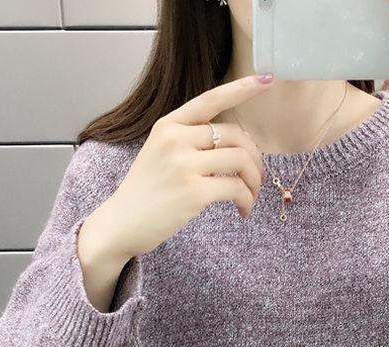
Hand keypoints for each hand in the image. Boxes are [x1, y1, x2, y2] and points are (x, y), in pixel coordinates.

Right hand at [104, 73, 273, 259]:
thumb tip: (233, 144)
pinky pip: (237, 188)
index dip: (242, 88)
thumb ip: (189, 142)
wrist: (120, 224)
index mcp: (168, 125)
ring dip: (254, 182)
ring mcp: (183, 164)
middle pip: (235, 136)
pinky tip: (243, 211)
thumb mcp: (160, 154)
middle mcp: (175, 139)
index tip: (268, 79)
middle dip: (255, 158)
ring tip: (250, 197)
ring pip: (241, 160)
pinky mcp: (193, 192)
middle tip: (256, 179)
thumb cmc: (145, 193)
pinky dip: (247, 201)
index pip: (211, 99)